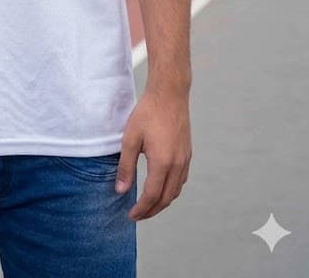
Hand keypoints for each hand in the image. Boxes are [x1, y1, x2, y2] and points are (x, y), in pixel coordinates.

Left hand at [115, 88, 191, 220]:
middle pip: (166, 199)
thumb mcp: (130, 138)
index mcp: (162, 163)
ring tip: (148, 205)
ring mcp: (185, 160)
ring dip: (162, 202)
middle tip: (138, 215)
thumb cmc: (148, 112)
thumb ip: (126, 166)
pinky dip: (171, 190)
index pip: (151, 196)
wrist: (169, 94)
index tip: (130, 215)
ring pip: (176, 191)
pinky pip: (181, 180)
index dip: (141, 209)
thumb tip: (121, 190)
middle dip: (152, 210)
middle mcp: (177, 165)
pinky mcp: (187, 153)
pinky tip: (161, 187)